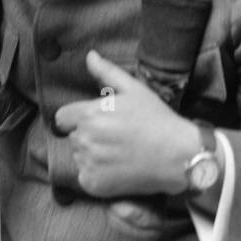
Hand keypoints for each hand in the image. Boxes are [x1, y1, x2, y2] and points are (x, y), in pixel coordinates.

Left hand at [53, 51, 201, 197]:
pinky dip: (97, 175)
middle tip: (116, 137)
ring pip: (79, 157)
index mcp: (89, 114)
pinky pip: (86, 177)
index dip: (77, 118)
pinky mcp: (94, 185)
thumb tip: (89, 56)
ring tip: (119, 153)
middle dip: (88, 135)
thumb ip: (106, 72)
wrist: (178, 156)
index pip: (62, 118)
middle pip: (73, 137)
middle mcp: (85, 139)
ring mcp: (89, 164)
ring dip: (92, 155)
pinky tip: (118, 168)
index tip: (97, 122)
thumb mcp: (134, 89)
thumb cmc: (156, 120)